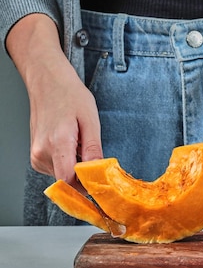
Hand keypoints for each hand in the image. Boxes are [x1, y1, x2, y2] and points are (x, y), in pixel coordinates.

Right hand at [6, 14, 102, 188]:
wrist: (48, 82)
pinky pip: (55, 168)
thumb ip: (93, 150)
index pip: (68, 179)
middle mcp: (41, 152)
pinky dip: (67, 163)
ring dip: (76, 169)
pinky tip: (73, 148)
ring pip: (61, 176)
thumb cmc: (70, 96)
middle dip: (84, 177)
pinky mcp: (35, 155)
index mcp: (57, 143)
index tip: (101, 182)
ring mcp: (35, 154)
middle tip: (98, 163)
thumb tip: (98, 172)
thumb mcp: (91, 121)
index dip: (86, 185)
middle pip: (66, 181)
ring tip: (82, 147)